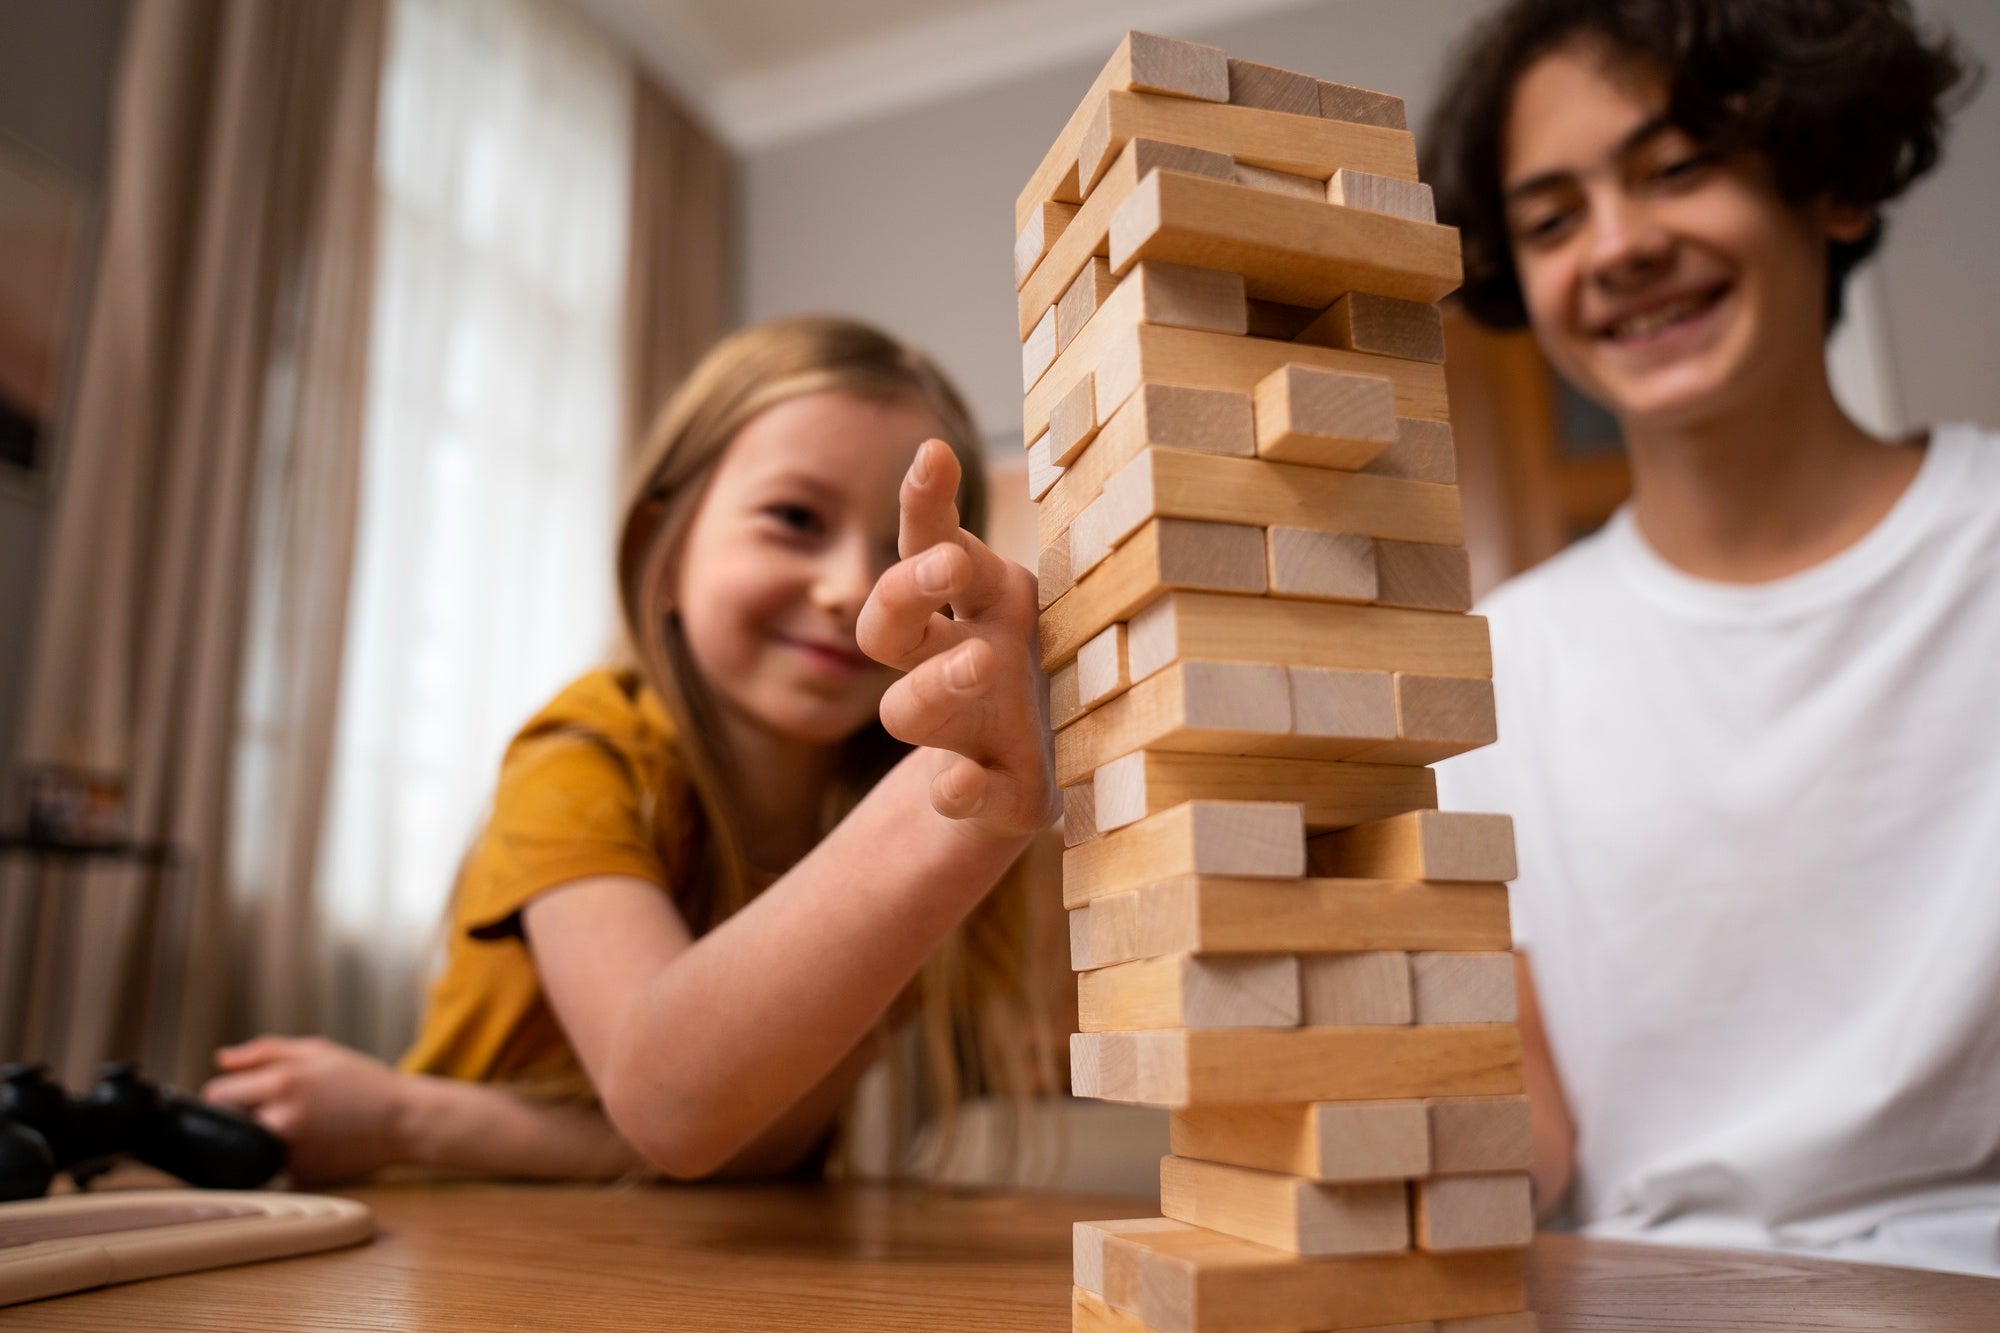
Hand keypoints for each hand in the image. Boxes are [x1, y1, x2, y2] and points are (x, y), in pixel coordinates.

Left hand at [203, 1035, 408, 1185]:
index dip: (227, 1091)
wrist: (404, 1120)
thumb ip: (265, 1051)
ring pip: (248, 1145)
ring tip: (294, 1125)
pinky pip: (272, 1164)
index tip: (241, 1093)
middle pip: (228, 1123)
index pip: (217, 1093)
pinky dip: (282, 1154)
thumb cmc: (364, 1081)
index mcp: (282, 1082)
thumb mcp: (319, 1051)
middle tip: (271, 1108)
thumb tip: (221, 1060)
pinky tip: (311, 1143)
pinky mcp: (299, 1175)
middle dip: (242, 1115)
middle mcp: (281, 1119)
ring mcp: (289, 1151)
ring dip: (260, 1136)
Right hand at [858, 439, 1057, 838]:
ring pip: (909, 709)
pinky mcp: (989, 794)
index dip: (923, 503)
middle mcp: (951, 664)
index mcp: (978, 606)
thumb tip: (1049, 472)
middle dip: (908, 591)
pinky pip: (959, 794)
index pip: (926, 546)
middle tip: (947, 567)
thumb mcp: (1060, 601)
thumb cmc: (1060, 663)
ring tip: (980, 660)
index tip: (935, 454)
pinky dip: (958, 788)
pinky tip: (964, 780)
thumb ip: (1049, 553)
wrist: (1071, 768)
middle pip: (888, 627)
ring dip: (936, 682)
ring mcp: (963, 732)